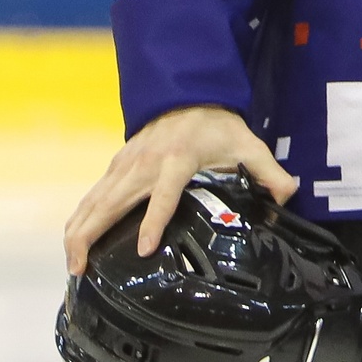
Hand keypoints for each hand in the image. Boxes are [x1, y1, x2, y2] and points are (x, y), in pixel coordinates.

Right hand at [63, 104, 295, 272]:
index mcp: (178, 160)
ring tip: (73, 266)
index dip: (154, 221)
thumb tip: (289, 195)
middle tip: (81, 269)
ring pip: (95, 200)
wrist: (186, 92)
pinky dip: (81, 219)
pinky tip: (74, 242)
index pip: (164, 194)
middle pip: (112, 201)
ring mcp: (126, 164)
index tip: (145, 249)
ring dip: (79, 232)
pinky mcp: (117, 166)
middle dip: (92, 235)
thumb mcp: (247, 144)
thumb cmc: (216, 124)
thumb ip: (267, 171)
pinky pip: (93, 196)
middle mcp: (145, 163)